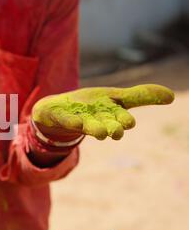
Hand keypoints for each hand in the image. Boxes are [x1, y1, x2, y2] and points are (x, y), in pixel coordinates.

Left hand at [32, 84, 173, 140]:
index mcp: (111, 115)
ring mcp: (79, 120)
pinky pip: (68, 121)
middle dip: (113, 128)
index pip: (122, 118)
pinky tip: (76, 122)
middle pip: (107, 125)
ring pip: (89, 126)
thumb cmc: (91, 106)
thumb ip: (141, 96)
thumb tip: (172, 96)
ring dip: (95, 129)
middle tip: (117, 131)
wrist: (56, 111)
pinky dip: (72, 121)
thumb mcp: (116, 97)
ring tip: (100, 132)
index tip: (129, 123)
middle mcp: (97, 120)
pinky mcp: (62, 118)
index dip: (125, 120)